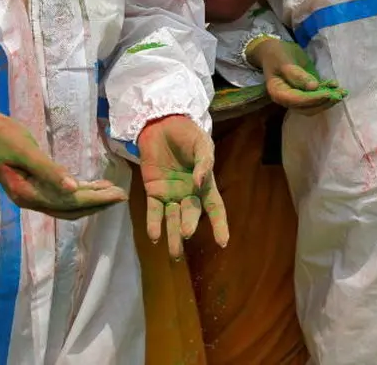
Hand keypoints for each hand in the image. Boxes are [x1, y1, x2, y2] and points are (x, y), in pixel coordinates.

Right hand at [0, 110, 127, 219]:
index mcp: (27, 194)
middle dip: (98, 203)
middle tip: (123, 196)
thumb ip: (48, 171)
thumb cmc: (1, 136)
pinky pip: (61, 192)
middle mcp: (30, 199)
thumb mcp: (25, 151)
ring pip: (67, 203)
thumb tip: (72, 188)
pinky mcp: (33, 183)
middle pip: (70, 208)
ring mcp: (31, 193)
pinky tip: (94, 184)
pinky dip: (79, 189)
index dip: (96, 201)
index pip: (69, 204)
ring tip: (114, 191)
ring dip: (91, 198)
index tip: (118, 196)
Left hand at [138, 115, 228, 258]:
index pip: (215, 208)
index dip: (220, 225)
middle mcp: (188, 193)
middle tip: (186, 234)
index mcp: (204, 184)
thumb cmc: (187, 134)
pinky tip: (155, 236)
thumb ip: (203, 162)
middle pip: (191, 214)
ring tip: (174, 252)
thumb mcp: (202, 144)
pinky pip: (154, 210)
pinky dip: (154, 223)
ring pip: (172, 218)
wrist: (161, 123)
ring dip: (172, 234)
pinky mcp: (153, 190)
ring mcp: (170, 193)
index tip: (223, 242)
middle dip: (189, 225)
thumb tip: (200, 182)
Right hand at [251, 38, 346, 114]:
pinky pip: (317, 98)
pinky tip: (337, 87)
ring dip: (329, 100)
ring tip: (342, 92)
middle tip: (339, 94)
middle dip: (324, 102)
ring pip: (314, 106)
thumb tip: (313, 87)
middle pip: (307, 108)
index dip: (313, 99)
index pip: (297, 100)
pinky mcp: (304, 93)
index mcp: (278, 93)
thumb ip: (297, 74)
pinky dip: (327, 94)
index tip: (328, 93)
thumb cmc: (277, 55)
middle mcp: (287, 100)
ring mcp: (296, 98)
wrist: (274, 51)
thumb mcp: (284, 61)